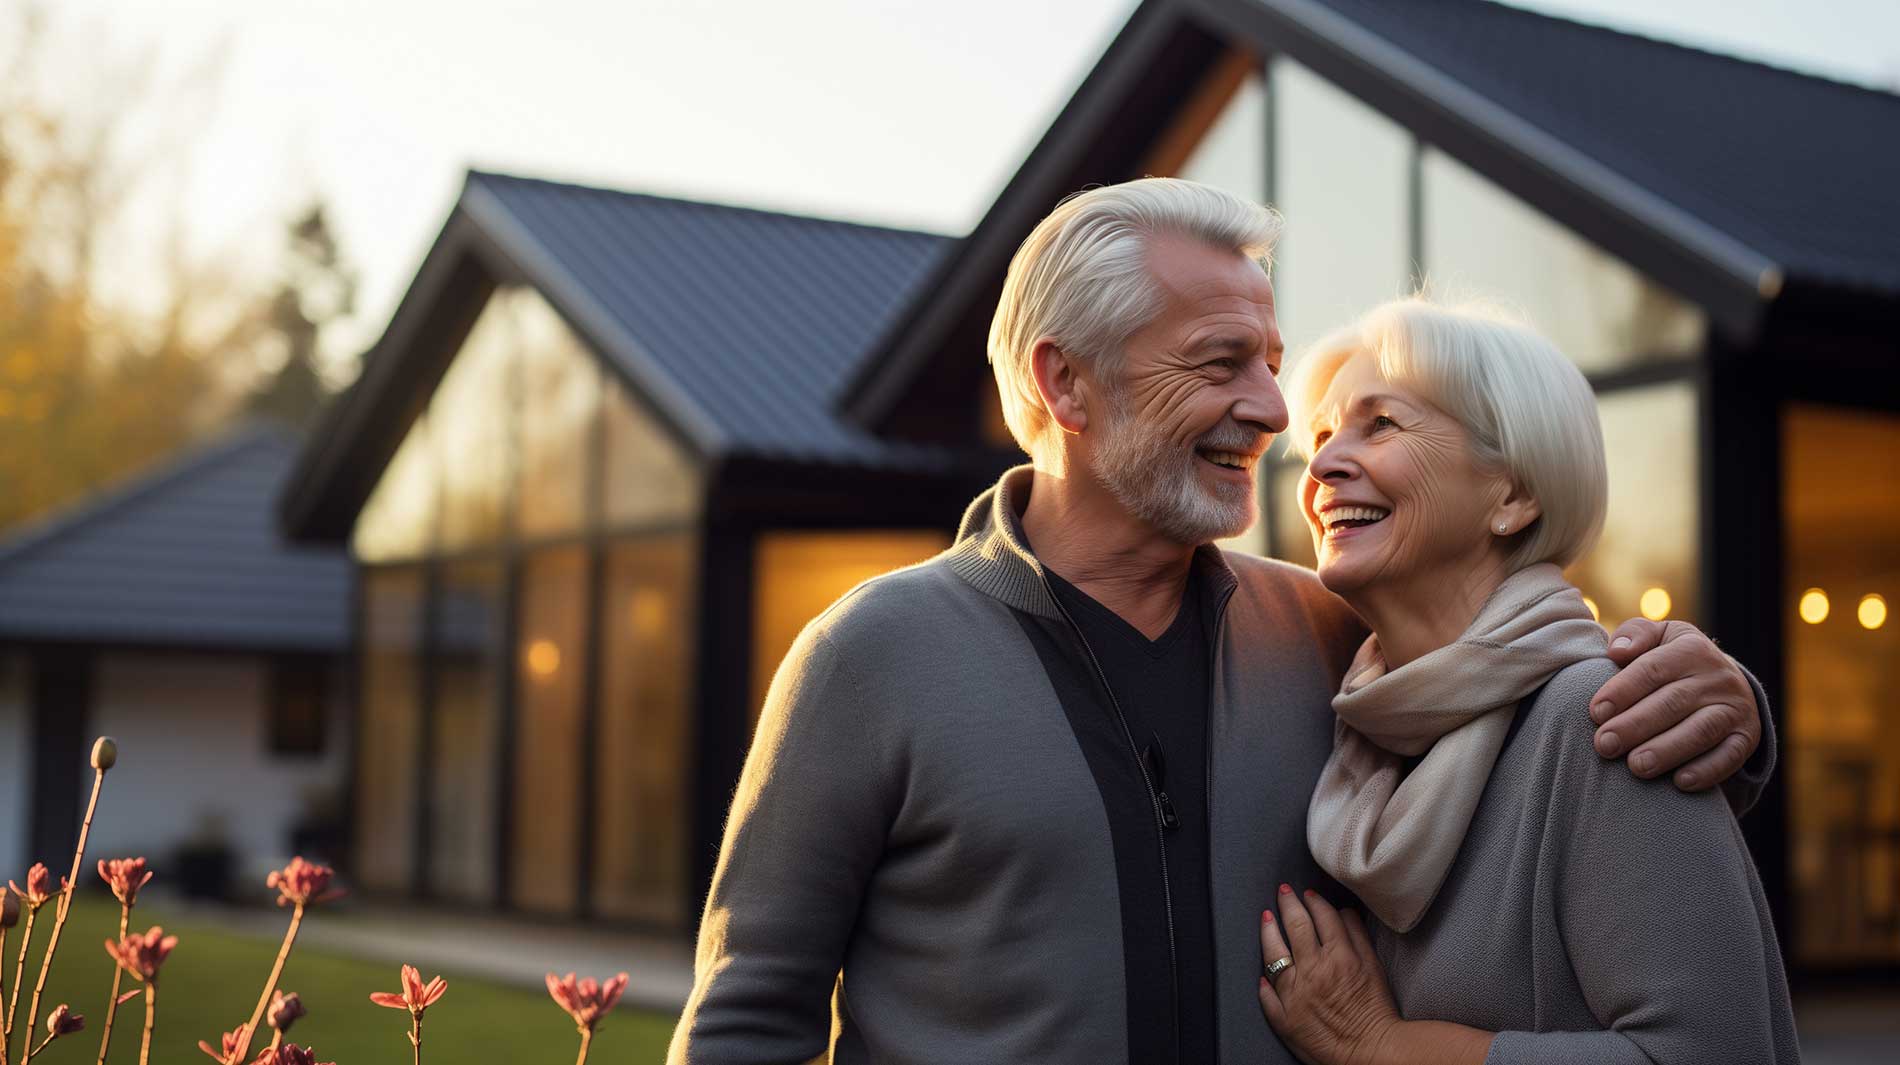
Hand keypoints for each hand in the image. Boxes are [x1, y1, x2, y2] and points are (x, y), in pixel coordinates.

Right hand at [1257, 885, 1398, 1064]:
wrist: (1371, 1051)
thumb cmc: (1329, 1045)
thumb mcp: (1287, 1029)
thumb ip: (1270, 1002)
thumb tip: (1261, 978)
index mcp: (1293, 985)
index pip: (1274, 945)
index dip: (1268, 926)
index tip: (1267, 915)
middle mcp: (1315, 966)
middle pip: (1297, 923)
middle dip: (1288, 903)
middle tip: (1285, 891)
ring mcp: (1342, 959)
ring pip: (1325, 917)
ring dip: (1315, 901)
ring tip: (1309, 894)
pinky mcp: (1365, 958)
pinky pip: (1353, 925)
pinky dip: (1344, 913)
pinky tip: (1340, 911)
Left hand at [1591, 619, 1760, 791]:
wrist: (1724, 681)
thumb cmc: (1671, 660)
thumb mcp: (1657, 638)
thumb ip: (1634, 635)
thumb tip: (1616, 651)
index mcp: (1690, 649)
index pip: (1653, 669)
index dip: (1622, 691)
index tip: (1596, 713)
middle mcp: (1717, 677)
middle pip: (1673, 702)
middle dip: (1635, 725)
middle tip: (1605, 745)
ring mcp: (1735, 708)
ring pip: (1701, 730)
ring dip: (1667, 750)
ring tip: (1636, 767)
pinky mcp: (1746, 737)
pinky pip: (1730, 756)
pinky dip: (1707, 770)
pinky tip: (1680, 783)